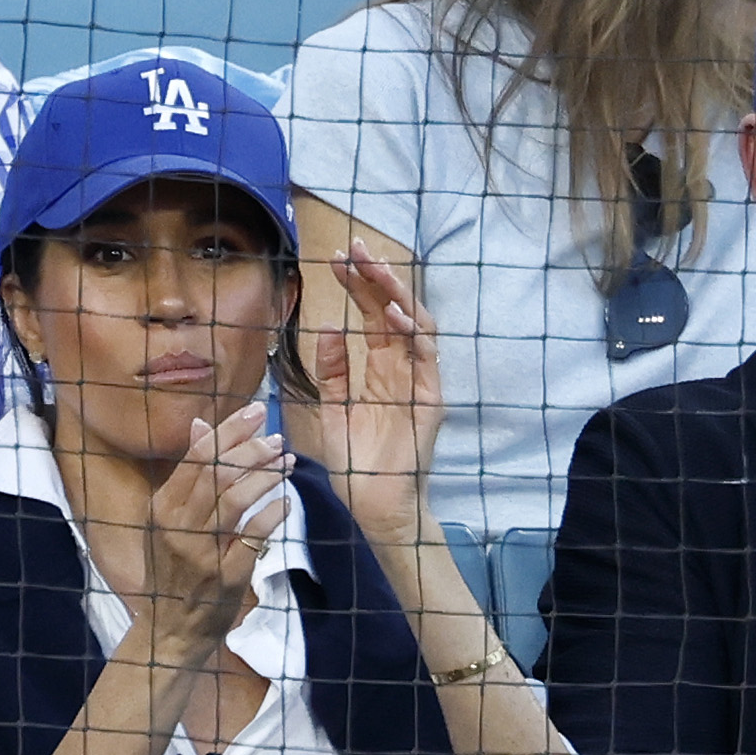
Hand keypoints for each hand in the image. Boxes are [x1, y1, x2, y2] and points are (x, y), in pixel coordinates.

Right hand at [138, 401, 293, 667]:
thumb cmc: (174, 571)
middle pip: (218, 472)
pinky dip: (273, 512)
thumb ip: (189, 476)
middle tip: (277, 439)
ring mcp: (200, 551)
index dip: (229, 429)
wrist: (170, 630)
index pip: (197, 456)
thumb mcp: (170, 521)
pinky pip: (254, 535)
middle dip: (252, 448)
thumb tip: (202, 425)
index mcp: (162, 507)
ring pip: (236, 498)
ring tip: (287, 462)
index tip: (256, 411)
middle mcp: (177, 526)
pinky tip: (287, 501)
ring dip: (266, 475)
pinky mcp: (224, 575)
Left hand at [303, 247, 444, 552]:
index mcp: (380, 368)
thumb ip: (332, 371)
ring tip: (373, 269)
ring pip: (415, 325)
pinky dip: (411, 332)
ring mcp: (419, 381)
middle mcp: (402, 368)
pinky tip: (390, 314)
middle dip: (376, 277)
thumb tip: (326, 328)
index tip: (336, 260)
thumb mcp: (332, 410)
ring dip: (395, 294)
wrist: (373, 505)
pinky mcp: (429, 399)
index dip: (357, 286)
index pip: (370, 315)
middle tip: (355, 249)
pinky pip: (425, 358)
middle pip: (393, 310)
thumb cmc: (356, 463)